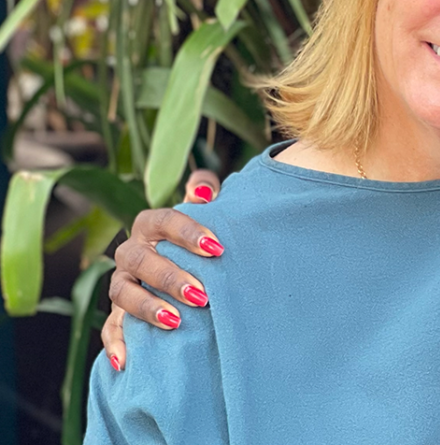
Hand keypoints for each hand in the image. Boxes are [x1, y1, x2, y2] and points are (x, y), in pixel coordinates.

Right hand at [103, 171, 223, 370]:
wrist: (190, 264)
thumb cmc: (202, 238)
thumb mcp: (209, 213)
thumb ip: (206, 193)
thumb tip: (205, 188)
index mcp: (153, 224)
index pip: (164, 221)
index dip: (188, 232)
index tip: (218, 248)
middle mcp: (133, 251)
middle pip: (142, 259)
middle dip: (170, 276)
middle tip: (202, 293)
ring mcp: (123, 282)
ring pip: (123, 292)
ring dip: (146, 307)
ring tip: (175, 320)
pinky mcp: (120, 312)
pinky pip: (111, 328)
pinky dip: (114, 344)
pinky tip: (125, 362)